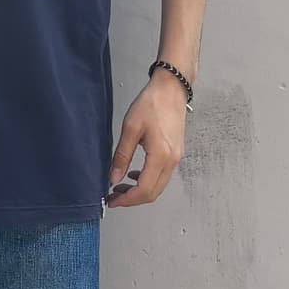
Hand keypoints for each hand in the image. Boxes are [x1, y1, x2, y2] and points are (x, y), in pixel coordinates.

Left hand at [106, 72, 187, 207]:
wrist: (171, 88)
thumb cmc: (153, 103)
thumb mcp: (130, 129)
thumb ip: (122, 157)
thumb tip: (114, 178)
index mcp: (161, 156)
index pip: (144, 190)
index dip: (126, 200)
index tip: (112, 200)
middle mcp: (172, 160)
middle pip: (152, 194)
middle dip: (132, 199)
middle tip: (114, 197)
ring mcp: (176, 158)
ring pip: (158, 187)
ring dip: (139, 191)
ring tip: (121, 187)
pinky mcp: (175, 154)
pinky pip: (162, 177)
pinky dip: (147, 182)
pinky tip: (134, 175)